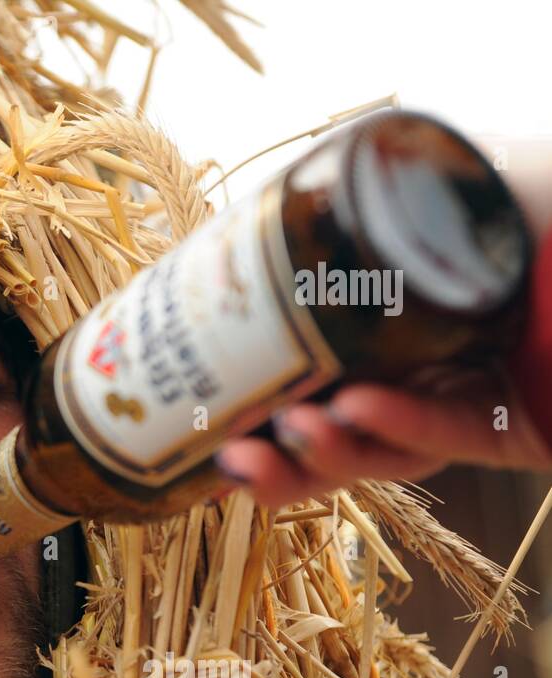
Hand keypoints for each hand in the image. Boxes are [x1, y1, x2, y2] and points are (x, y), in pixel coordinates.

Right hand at [213, 133, 551, 509]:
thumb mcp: (481, 175)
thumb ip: (410, 180)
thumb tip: (313, 179)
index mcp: (411, 316)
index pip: (322, 359)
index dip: (260, 381)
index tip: (205, 387)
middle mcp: (436, 362)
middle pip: (341, 421)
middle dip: (279, 450)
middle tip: (228, 451)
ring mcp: (480, 401)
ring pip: (385, 450)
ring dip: (324, 455)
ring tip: (278, 442)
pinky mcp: (524, 434)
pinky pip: (450, 437)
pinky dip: (400, 427)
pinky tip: (354, 413)